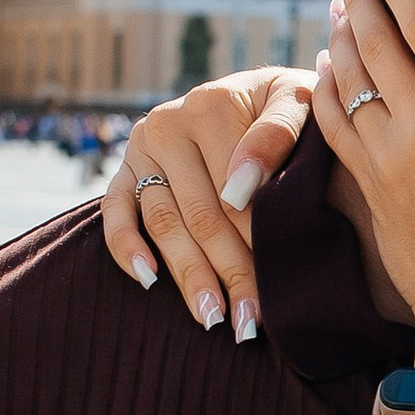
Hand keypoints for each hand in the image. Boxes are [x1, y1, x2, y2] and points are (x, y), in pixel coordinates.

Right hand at [100, 70, 314, 338]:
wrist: (262, 91)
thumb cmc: (292, 106)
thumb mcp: (300, 102)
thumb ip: (277, 133)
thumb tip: (238, 190)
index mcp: (211, 105)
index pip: (234, 192)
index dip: (257, 242)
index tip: (277, 287)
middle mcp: (168, 123)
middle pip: (200, 214)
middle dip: (229, 271)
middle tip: (248, 322)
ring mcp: (142, 147)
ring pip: (163, 223)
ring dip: (187, 275)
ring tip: (213, 318)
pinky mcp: (125, 166)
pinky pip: (115, 210)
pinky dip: (125, 246)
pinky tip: (148, 281)